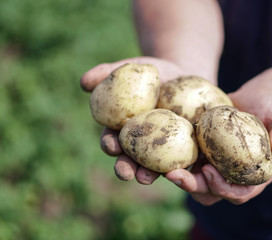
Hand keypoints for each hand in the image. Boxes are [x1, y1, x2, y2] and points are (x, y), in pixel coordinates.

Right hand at [80, 56, 187, 183]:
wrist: (186, 77)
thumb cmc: (154, 73)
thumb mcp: (132, 68)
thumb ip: (107, 73)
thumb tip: (83, 82)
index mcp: (124, 129)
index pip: (112, 139)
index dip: (109, 144)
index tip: (110, 145)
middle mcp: (141, 143)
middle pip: (130, 160)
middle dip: (125, 168)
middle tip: (126, 173)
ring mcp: (162, 149)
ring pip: (152, 167)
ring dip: (148, 174)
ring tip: (147, 179)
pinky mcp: (183, 149)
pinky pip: (180, 160)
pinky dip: (177, 167)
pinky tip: (178, 170)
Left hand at [166, 66, 271, 204]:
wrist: (257, 98)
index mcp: (254, 175)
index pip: (239, 193)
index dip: (223, 189)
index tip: (208, 171)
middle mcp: (234, 175)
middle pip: (212, 193)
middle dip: (193, 187)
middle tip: (175, 175)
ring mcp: (218, 165)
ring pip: (197, 182)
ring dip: (181, 179)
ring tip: (166, 167)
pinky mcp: (206, 152)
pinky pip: (190, 162)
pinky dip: (178, 161)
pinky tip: (163, 152)